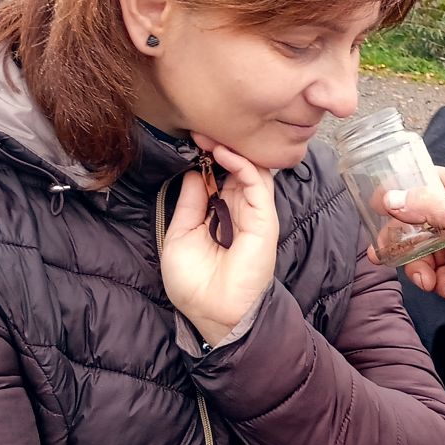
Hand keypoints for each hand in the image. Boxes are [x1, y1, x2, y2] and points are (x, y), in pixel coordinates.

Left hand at [162, 137, 278, 345]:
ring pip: (252, 172)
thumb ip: (190, 204)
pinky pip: (258, 186)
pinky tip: (224, 153)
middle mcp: (239, 213)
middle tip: (200, 130)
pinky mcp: (263, 222)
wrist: (212, 314)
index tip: (191, 140)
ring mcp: (254, 216)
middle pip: (237, 170)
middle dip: (219, 148)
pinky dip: (243, 166)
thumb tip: (196, 173)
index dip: (208, 157)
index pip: (221, 177)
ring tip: (210, 136)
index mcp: (220, 216)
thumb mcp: (181, 235)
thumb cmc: (195, 284)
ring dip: (232, 151)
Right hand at [383, 166, 444, 319]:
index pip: (422, 182)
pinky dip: (441, 284)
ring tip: (431, 282)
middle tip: (386, 255)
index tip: (378, 209)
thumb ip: (427, 207)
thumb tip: (389, 199)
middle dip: (402, 243)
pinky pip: (438, 275)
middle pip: (414, 224)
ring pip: (422, 253)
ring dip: (421, 270)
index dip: (399, 194)